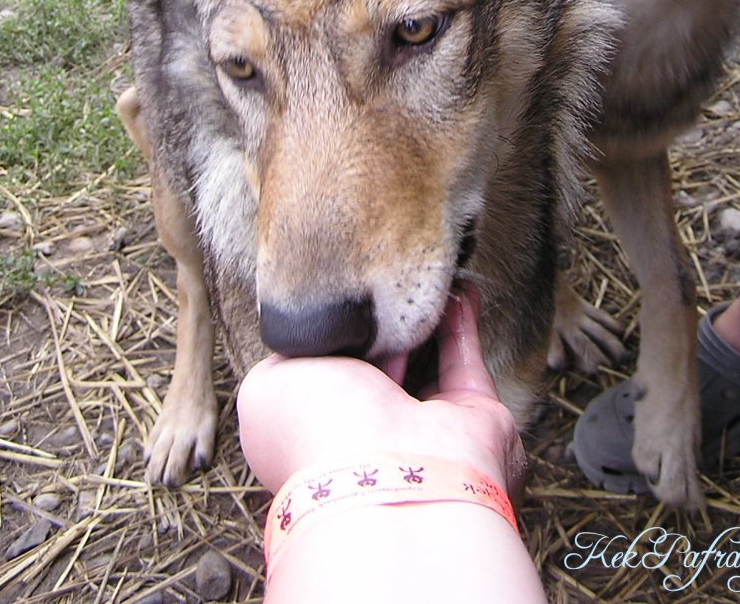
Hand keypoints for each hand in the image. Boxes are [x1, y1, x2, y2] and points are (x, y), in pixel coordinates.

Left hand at [237, 289, 527, 500]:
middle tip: (386, 274)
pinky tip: (455, 285)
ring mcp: (424, 426)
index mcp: (320, 435)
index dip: (333, 334)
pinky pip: (464, 355)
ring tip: (424, 268)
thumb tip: (308, 334)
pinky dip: (461, 318)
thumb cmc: (317, 432)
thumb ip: (286, 356)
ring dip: (426, 313)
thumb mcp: (267, 388)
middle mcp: (372, 435)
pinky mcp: (472, 414)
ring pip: (425, 355)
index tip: (340, 291)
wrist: (387, 471)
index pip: (329, 376)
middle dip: (383, 320)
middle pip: (380, 362)